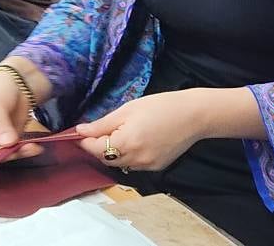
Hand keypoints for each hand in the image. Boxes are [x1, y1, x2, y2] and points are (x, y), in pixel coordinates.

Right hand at [0, 70, 42, 159]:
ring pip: (5, 154)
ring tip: (32, 147)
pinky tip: (34, 147)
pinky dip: (25, 149)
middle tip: (24, 148)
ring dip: (19, 152)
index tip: (8, 149)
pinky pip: (16, 149)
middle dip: (8, 153)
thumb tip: (6, 144)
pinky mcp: (9, 139)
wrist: (18, 80)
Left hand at [76, 91, 206, 172]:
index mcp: (126, 143)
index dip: (85, 141)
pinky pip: (135, 164)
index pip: (95, 149)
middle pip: (106, 158)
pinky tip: (137, 140)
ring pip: (120, 163)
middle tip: (98, 131)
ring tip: (120, 133)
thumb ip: (102, 124)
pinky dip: (129, 155)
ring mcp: (147, 166)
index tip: (79, 133)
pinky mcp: (156, 167)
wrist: (193, 115)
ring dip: (113, 152)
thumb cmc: (161, 106)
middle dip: (98, 147)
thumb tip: (80, 131)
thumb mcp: (128, 110)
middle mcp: (135, 159)